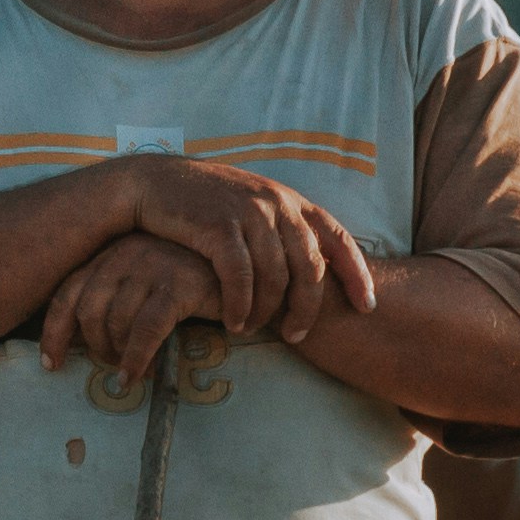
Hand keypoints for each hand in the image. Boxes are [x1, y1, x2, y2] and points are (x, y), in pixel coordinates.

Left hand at [36, 233, 220, 383]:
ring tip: (132, 373)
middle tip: (113, 370)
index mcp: (111, 252)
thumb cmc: (192, 283)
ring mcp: (153, 264)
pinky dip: (138, 358)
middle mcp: (126, 252)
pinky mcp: (179, 282)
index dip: (54, 333)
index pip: (67, 294)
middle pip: (88, 312)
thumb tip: (80, 346)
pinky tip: (139, 376)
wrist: (245, 270)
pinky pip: (146, 330)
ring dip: (120, 357)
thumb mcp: (144, 287)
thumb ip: (114, 303)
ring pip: (115, 322)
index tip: (51, 364)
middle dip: (96, 348)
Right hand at [115, 155, 378, 343]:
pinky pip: (240, 278)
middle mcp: (277, 204)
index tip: (367, 306)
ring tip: (251, 331)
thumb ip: (279, 232)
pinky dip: (239, 305)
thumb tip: (305, 270)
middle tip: (295, 335)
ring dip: (266, 312)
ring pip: (275, 277)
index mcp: (291, 201)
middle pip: (309, 267)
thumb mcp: (250, 209)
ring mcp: (249, 213)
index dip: (357, 274)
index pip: (338, 239)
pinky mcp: (219, 226)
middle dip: (307, 307)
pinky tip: (232, 322)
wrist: (151, 183)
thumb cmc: (202, 205)